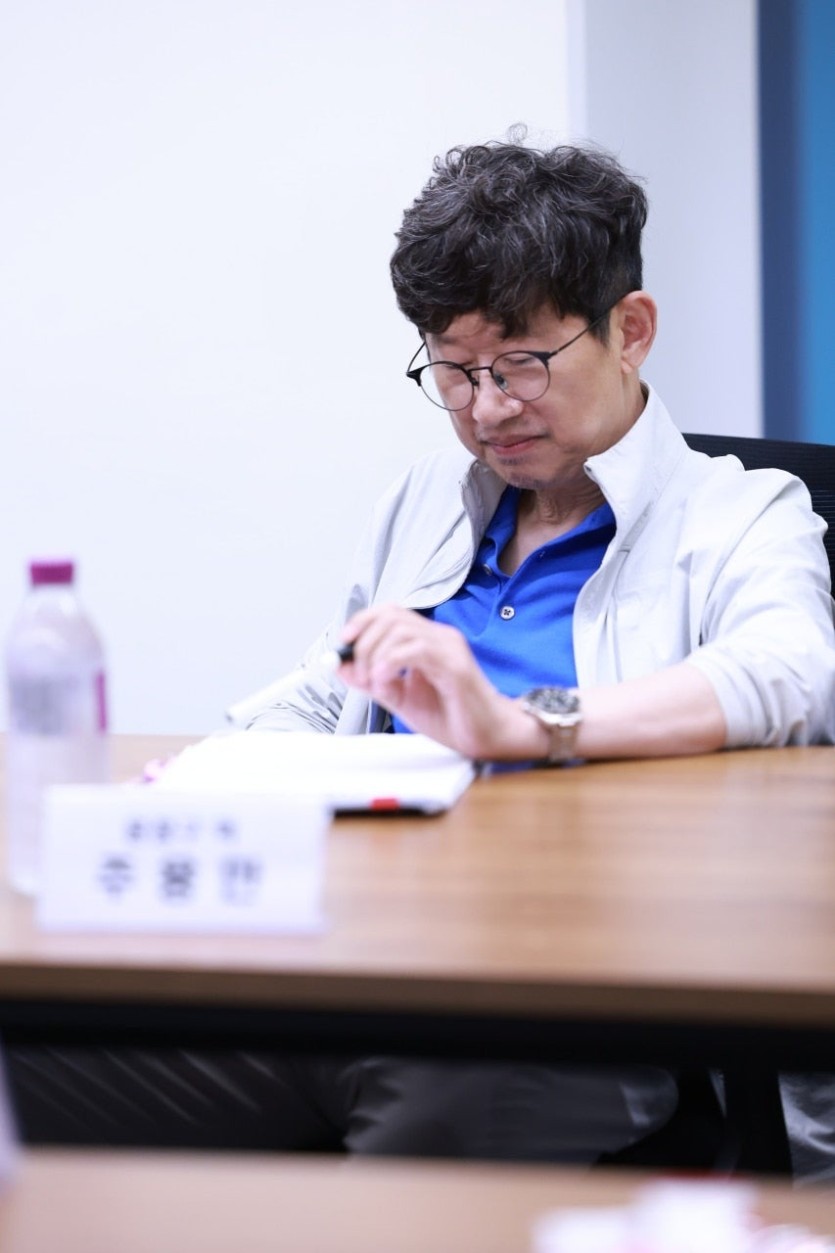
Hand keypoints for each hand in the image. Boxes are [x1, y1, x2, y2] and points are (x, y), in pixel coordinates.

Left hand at [338, 605, 545, 760]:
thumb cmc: (453, 716)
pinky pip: (416, 650)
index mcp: (427, 640)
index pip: (389, 612)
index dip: (361, 622)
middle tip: (360, 672)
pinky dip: (392, 662)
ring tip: (375, 681)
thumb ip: (372, 681)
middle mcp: (439, 637)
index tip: (343, 644)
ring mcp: (449, 647)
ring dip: (376, 654)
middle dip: (364, 641)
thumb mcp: (400, 698)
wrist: (487, 736)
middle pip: (391, 615)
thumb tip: (342, 667)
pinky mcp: (455, 665)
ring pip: (400, 629)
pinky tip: (388, 681)